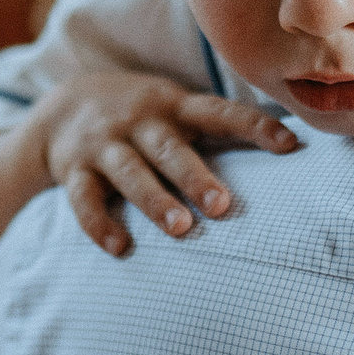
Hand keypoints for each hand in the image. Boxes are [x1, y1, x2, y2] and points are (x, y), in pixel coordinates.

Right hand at [29, 72, 300, 257]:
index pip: (219, 112)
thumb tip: (293, 148)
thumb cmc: (142, 116)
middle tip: (222, 206)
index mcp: (173, 106)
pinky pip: (84, 199)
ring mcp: (104, 146)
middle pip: (169, 148)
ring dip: (155, 201)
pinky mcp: (74, 171)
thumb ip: (219, 126)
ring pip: (129, 173)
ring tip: (180, 229)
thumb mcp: (176, 108)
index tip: (289, 145)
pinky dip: (99, 224)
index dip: (255, 126)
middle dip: (194, 176)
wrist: (60, 107)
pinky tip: (120, 247)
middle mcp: (139, 123)